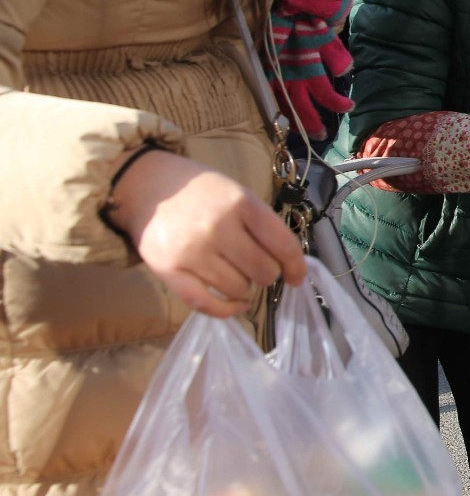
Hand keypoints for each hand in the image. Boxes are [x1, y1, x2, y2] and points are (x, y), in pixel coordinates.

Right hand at [107, 150, 306, 317]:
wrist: (146, 185)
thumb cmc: (201, 192)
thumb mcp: (237, 193)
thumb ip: (261, 224)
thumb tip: (288, 262)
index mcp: (241, 203)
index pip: (282, 244)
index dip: (296, 266)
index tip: (298, 277)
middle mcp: (217, 227)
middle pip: (262, 270)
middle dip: (267, 274)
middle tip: (258, 267)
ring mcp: (191, 250)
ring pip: (237, 288)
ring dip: (244, 286)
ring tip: (236, 271)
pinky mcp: (167, 270)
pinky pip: (205, 304)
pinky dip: (226, 310)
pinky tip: (237, 304)